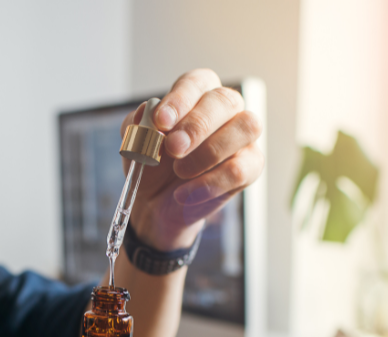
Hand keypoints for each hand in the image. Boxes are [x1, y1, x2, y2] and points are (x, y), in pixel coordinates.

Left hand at [121, 69, 263, 250]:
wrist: (156, 203)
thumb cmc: (152, 164)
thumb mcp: (137, 143)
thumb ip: (140, 124)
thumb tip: (148, 110)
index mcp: (197, 95)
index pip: (197, 82)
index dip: (180, 99)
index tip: (162, 121)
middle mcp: (226, 110)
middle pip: (225, 100)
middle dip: (197, 125)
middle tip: (173, 148)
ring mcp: (242, 137)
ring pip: (245, 128)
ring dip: (210, 151)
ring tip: (180, 171)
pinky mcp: (250, 166)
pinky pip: (241, 169)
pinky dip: (211, 183)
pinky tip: (186, 193)